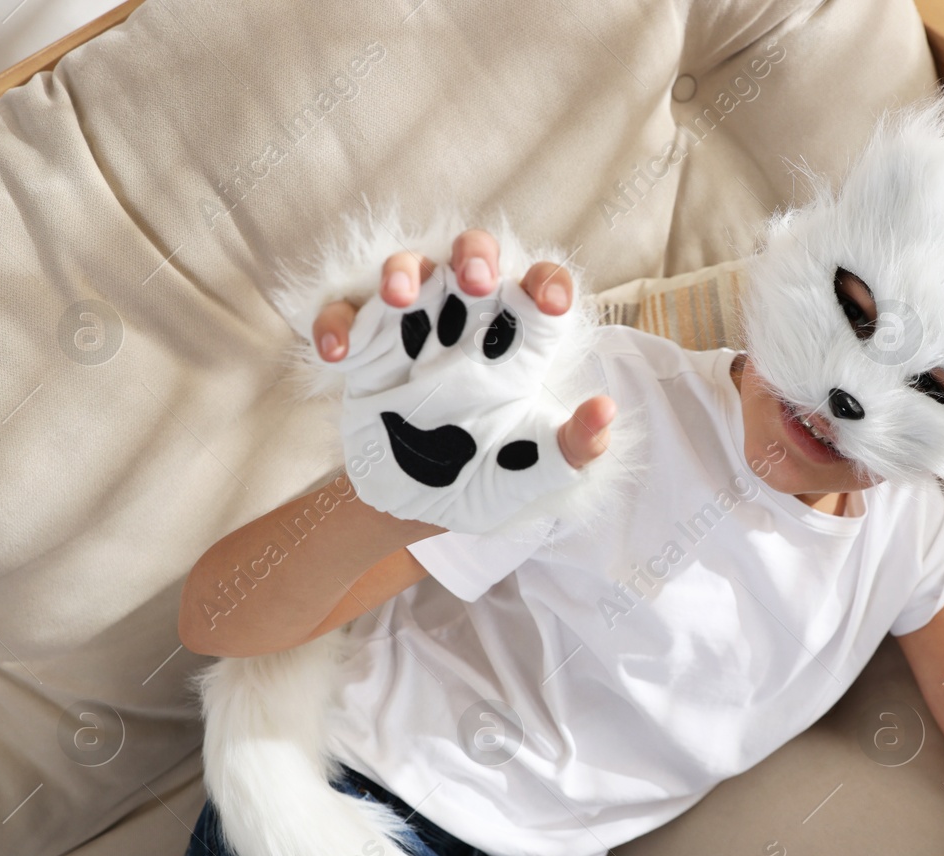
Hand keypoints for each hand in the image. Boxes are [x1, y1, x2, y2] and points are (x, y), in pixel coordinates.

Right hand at [310, 228, 613, 470]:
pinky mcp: (364, 351)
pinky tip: (338, 354)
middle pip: (475, 258)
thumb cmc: (487, 479)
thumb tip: (606, 412)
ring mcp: (413, 332)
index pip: (541, 292)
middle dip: (475, 256)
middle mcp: (468, 326)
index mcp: (518, 347)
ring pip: (408, 269)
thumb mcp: (534, 473)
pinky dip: (337, 323)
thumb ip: (573, 448)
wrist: (417, 510)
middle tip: (475, 281)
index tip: (550, 305)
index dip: (548, 284)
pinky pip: (344, 314)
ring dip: (403, 271)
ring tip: (399, 297)